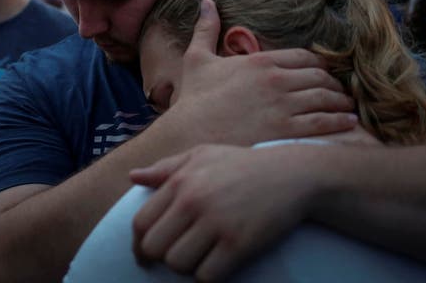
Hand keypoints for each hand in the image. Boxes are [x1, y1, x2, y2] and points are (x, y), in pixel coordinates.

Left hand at [131, 144, 313, 281]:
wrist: (292, 175)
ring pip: (177, 264)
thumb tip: (133, 177)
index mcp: (181, 180)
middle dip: (161, 257)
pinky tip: (218, 265)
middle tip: (175, 256)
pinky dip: (208, 276)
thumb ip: (166, 167)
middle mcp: (193, 201)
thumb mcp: (203, 155)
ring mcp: (216, 223)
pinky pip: (206, 276)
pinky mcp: (239, 243)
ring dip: (186, 267)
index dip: (140, 243)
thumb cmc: (243, 164)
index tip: (147, 253)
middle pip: (154, 248)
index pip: (141, 222)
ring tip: (200, 257)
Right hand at [160, 0, 357, 146]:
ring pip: (324, 98)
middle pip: (319, 77)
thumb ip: (206, 29)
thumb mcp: (197, 59)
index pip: (303, 57)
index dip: (319, 65)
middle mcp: (276, 80)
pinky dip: (339, 121)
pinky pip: (322, 122)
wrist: (188, 134)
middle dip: (334, 83)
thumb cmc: (193, 99)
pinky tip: (349, 122)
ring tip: (349, 107)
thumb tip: (207, 2)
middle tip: (342, 91)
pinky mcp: (285, 131)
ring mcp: (283, 106)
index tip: (325, 72)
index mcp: (261, 61)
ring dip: (341, 101)